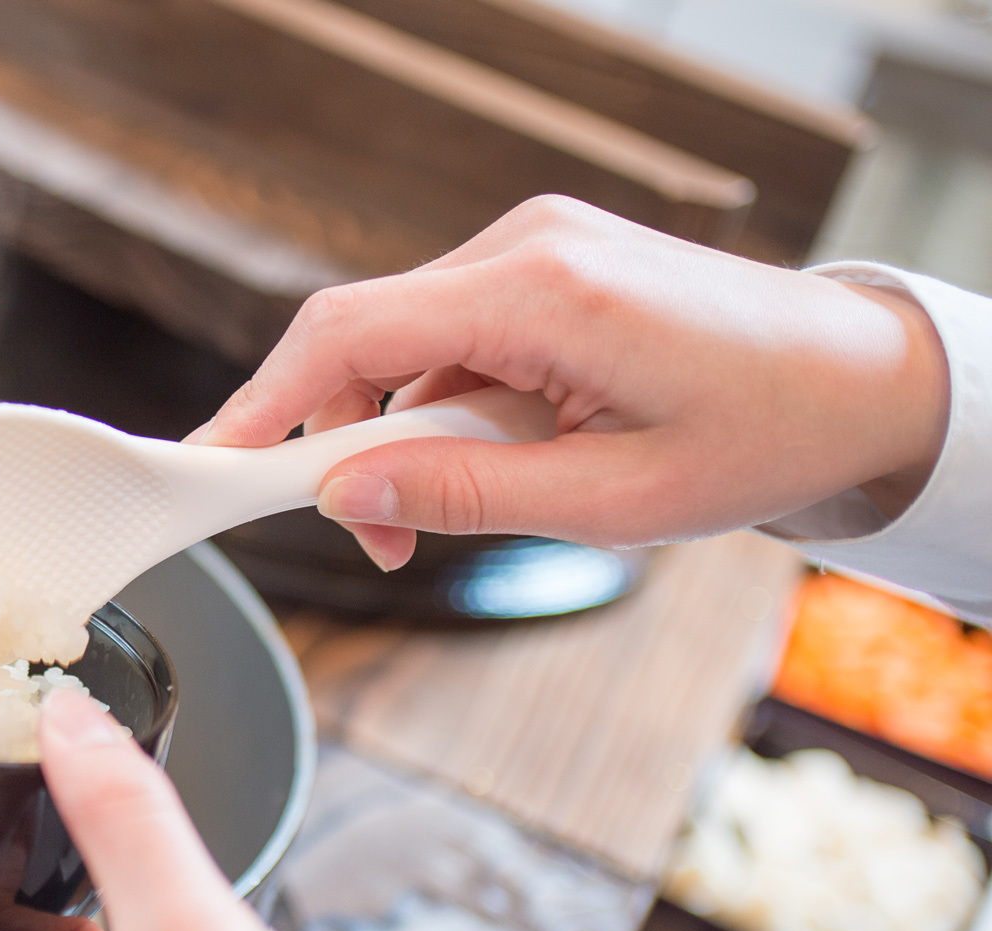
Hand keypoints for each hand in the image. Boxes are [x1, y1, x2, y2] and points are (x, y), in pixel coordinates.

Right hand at [192, 196, 951, 570]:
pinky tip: (504, 450)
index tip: (215, 467)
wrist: (861, 378)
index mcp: (540, 291)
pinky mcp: (545, 263)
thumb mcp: (609, 501)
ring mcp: (535, 245)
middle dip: (341, 440)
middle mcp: (526, 245)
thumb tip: (339, 496)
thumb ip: (461, 495)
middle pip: (359, 335)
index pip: (345, 333)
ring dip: (399, 428)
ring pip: (401, 341)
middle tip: (379, 538)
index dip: (263, 404)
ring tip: (468, 500)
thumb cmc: (761, 435)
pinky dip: (442, 403)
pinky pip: (448, 334)